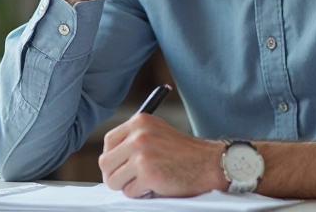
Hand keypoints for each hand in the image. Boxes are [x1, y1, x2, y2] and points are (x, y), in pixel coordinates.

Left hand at [98, 113, 227, 197]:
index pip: (108, 142)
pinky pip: (129, 192)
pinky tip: (156, 186)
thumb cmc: (185, 153)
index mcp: (139, 121)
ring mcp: (142, 155)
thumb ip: (134, 139)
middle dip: (115, 175)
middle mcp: (138, 136)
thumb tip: (110, 159)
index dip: (113, 158)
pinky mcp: (148, 174)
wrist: (210, 163)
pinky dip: (141, 194)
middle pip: (105, 163)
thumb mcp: (158, 132)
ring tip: (146, 182)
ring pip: (114, 180)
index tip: (122, 166)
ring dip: (128, 186)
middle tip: (130, 180)